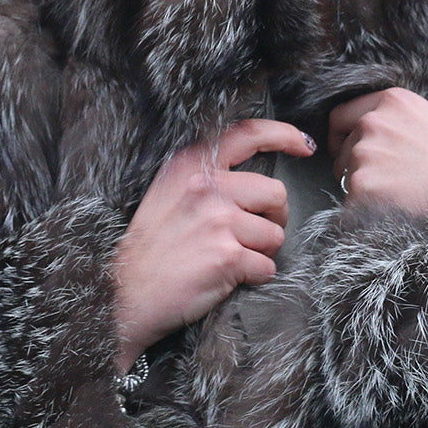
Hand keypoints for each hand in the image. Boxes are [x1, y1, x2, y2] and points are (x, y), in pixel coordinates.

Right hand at [113, 120, 314, 371]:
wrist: (125, 293)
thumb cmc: (150, 247)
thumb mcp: (169, 191)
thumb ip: (206, 175)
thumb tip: (249, 174)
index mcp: (191, 164)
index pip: (248, 133)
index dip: (283, 135)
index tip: (303, 144)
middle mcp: (206, 186)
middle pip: (274, 192)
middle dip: (274, 216)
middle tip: (254, 233)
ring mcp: (218, 220)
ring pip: (274, 234)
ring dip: (261, 251)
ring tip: (232, 258)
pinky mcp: (228, 256)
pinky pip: (266, 266)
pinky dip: (254, 276)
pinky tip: (228, 277)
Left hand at [328, 87, 427, 216]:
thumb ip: (395, 119)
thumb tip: (368, 132)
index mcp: (391, 101)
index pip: (341, 116)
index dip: (342, 136)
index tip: (347, 149)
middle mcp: (373, 122)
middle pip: (346, 149)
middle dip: (358, 166)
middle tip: (390, 181)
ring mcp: (366, 153)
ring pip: (348, 176)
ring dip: (365, 188)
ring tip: (400, 195)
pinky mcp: (363, 185)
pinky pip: (351, 203)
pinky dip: (364, 212)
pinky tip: (392, 210)